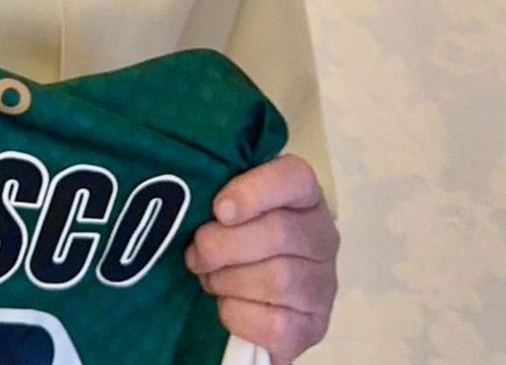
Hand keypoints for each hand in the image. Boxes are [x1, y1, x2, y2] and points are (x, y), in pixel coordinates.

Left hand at [186, 154, 337, 363]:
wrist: (254, 295)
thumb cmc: (235, 237)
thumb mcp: (227, 206)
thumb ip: (215, 190)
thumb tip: (183, 195)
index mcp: (303, 195)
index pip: (294, 178)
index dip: (254, 192)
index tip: (218, 209)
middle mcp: (322, 236)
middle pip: (279, 233)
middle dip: (222, 246)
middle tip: (195, 254)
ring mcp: (322, 284)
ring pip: (276, 279)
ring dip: (227, 281)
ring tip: (210, 279)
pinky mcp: (312, 327)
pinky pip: (274, 323)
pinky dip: (238, 315)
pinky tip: (228, 304)